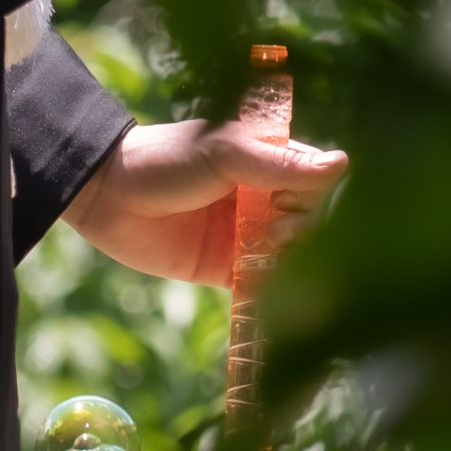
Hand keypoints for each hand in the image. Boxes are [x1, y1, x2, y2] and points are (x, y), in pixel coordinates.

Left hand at [70, 110, 348, 287]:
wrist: (107, 195)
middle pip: (311, 221)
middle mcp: (264, 199)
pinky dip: (273, 293)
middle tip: (273, 230)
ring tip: (268, 249)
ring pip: (293, 256)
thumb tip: (343, 164)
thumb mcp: (225, 153)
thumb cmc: (166, 160)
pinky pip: (262, 286)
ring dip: (293, 260)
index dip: (313, 194)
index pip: (315, 180)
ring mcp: (247, 235)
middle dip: (304, 229)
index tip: (287, 199)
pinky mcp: (226, 270)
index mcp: (268, 161)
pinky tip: (276, 297)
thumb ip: (279, 164)